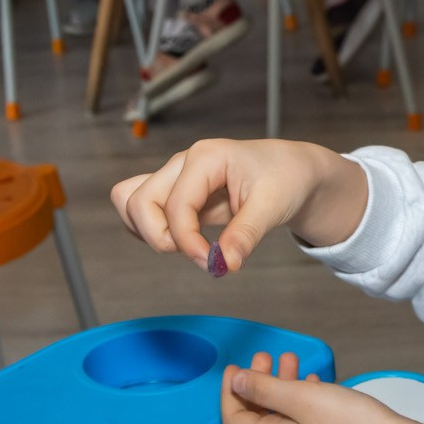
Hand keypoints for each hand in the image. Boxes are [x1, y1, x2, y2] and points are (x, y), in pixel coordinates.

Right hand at [109, 137, 365, 272]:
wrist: (293, 171)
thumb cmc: (285, 179)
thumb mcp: (273, 206)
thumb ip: (245, 235)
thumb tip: (223, 265)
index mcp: (205, 158)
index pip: (175, 205)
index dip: (186, 241)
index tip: (210, 262)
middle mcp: (182, 164)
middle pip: (138, 201)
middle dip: (159, 237)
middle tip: (197, 254)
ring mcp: (175, 178)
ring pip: (131, 202)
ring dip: (148, 232)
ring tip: (188, 245)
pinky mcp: (175, 193)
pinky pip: (143, 210)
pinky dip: (151, 230)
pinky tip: (183, 241)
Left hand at [222, 352, 423, 423]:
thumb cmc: (350, 422)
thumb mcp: (303, 399)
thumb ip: (266, 390)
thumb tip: (237, 382)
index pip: (236, 421)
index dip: (229, 394)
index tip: (234, 366)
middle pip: (258, 416)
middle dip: (256, 384)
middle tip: (264, 355)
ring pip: (282, 413)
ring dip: (280, 385)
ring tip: (290, 359)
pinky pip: (302, 417)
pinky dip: (300, 395)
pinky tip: (311, 379)